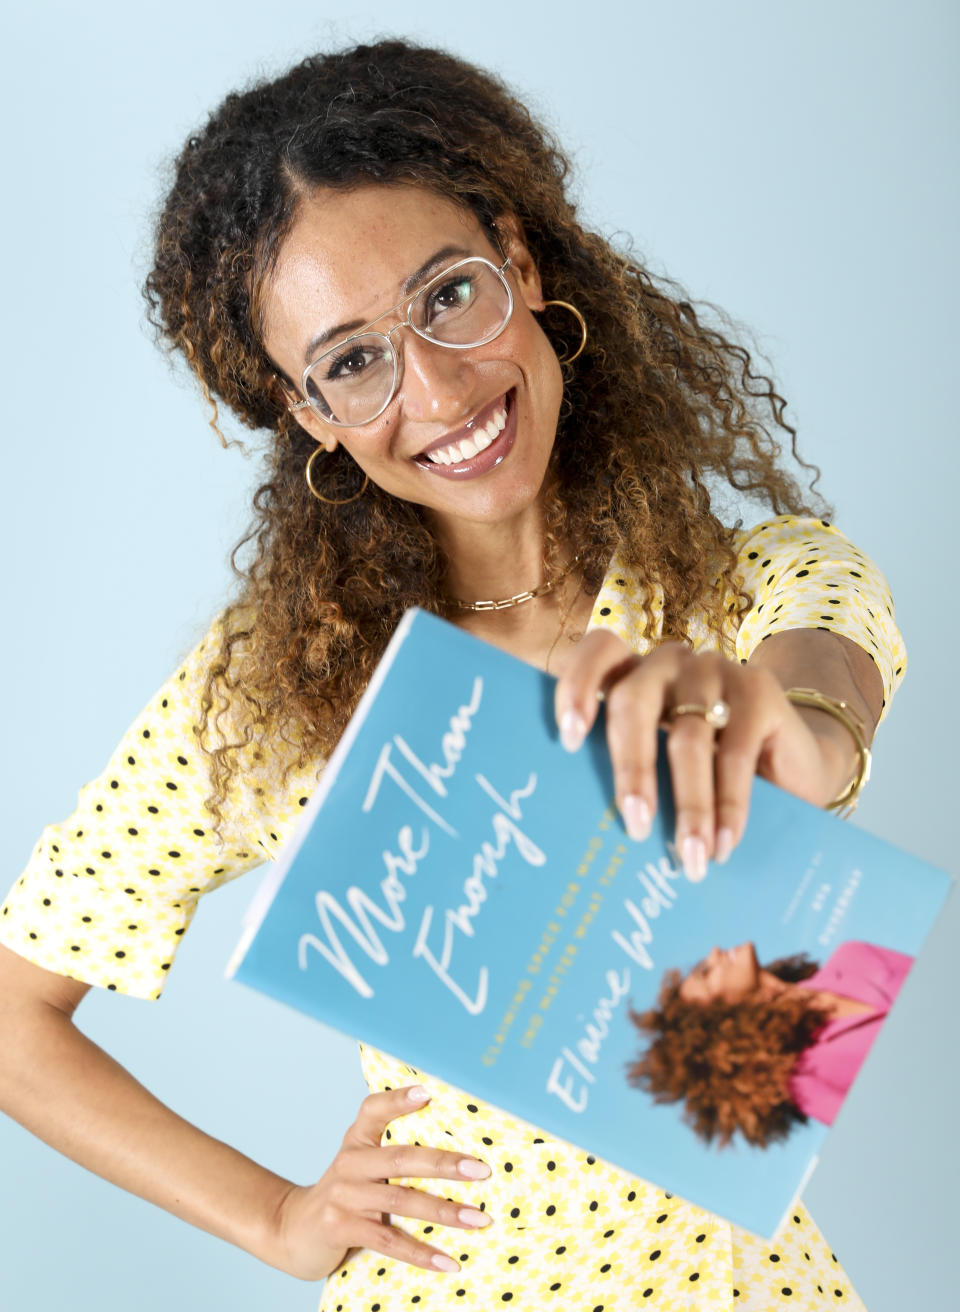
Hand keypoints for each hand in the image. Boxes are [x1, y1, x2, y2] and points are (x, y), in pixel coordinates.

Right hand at [270, 1086, 491, 1279]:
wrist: (293, 1231)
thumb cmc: (344, 1196)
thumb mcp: (361, 1166)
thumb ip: (392, 1155)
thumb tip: (457, 1158)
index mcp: (356, 1142)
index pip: (373, 1109)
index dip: (398, 1098)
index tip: (427, 1091)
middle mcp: (349, 1163)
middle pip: (401, 1157)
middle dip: (445, 1164)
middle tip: (481, 1170)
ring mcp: (343, 1196)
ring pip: (400, 1200)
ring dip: (444, 1212)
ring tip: (478, 1219)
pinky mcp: (340, 1227)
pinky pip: (387, 1240)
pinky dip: (421, 1253)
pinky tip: (448, 1262)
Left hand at [554, 632, 855, 878]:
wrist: (793, 767)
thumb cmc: (708, 773)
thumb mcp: (665, 767)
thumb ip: (632, 774)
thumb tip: (588, 831)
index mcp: (633, 672)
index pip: (598, 654)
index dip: (576, 687)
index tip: (567, 739)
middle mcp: (669, 661)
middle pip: (633, 701)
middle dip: (630, 768)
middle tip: (635, 824)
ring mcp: (715, 669)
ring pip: (687, 737)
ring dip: (688, 805)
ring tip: (691, 856)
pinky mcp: (759, 689)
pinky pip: (735, 752)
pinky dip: (729, 804)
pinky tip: (724, 842)